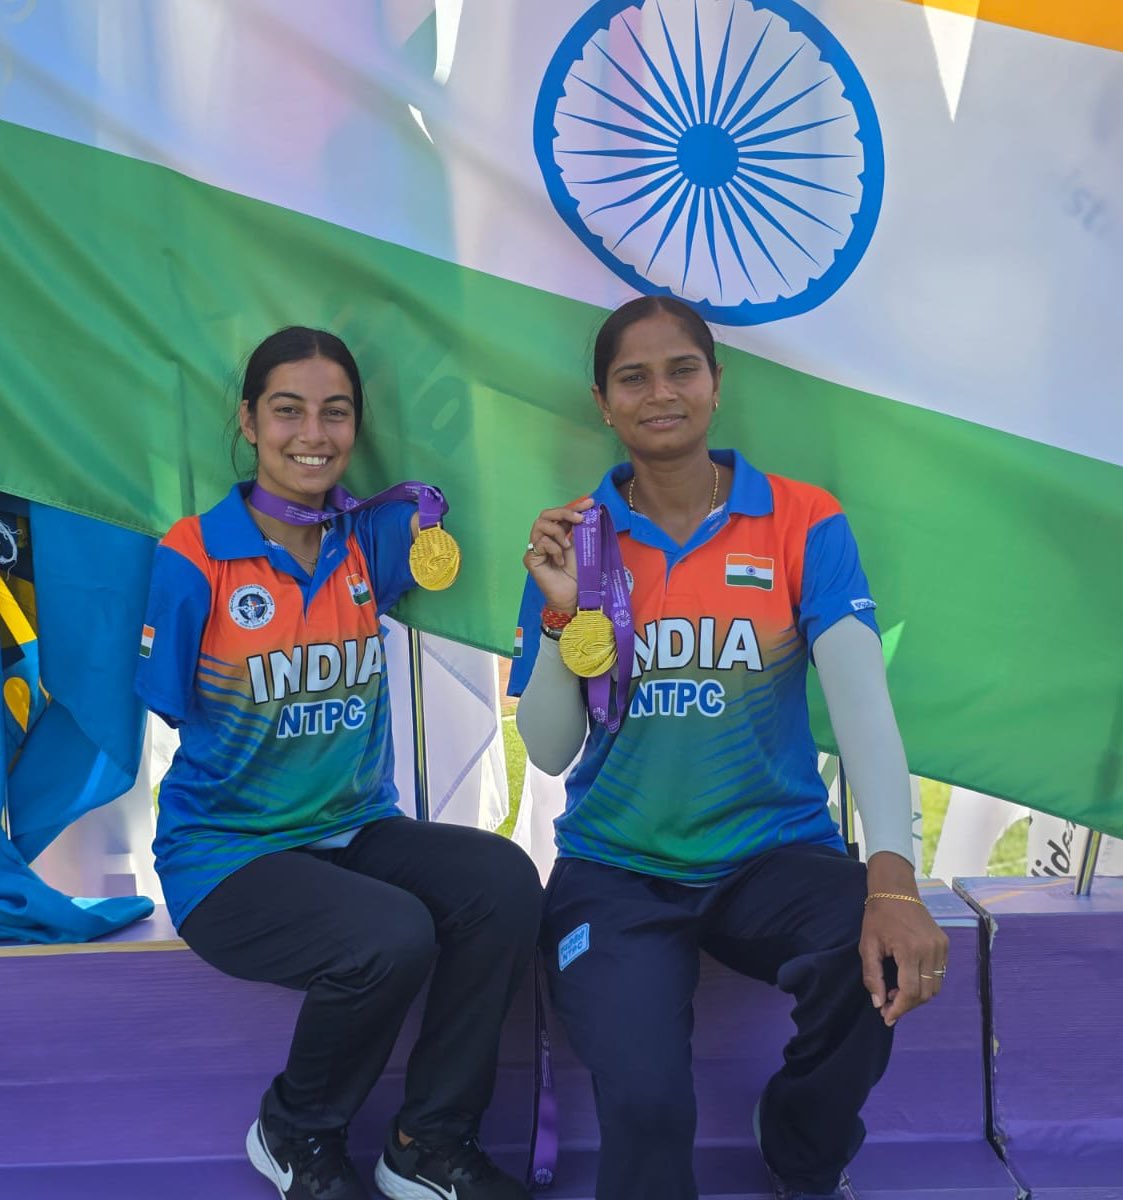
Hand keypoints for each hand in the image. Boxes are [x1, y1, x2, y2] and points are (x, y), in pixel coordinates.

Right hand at [523, 498, 593, 612]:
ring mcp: (535, 548)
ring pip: (540, 525)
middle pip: (546, 514)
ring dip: (557, 532)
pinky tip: (560, 561)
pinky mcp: (530, 558)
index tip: (590, 503)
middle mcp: (543, 538)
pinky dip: (554, 549)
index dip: (574, 506)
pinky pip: (540, 542)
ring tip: (567, 546)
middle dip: (564, 512)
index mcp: (556, 534)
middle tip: (579, 518)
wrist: (573, 595)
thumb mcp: (581, 546)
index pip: (560, 514)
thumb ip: (580, 530)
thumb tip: (590, 511)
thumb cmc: (577, 574)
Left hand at [860, 854, 949, 1026]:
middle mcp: (931, 950)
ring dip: (917, 996)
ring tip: (896, 993)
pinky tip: (908, 981)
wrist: (895, 891)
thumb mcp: (867, 945)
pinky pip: (939, 973)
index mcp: (911, 950)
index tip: (887, 1017)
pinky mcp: (945, 944)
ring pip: (935, 986)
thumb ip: (872, 976)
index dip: (899, 1008)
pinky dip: (926, 983)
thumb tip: (878, 1004)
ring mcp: (941, 947)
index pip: (910, 991)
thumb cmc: (878, 917)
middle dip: (907, 1005)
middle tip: (889, 1006)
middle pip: (925, 993)